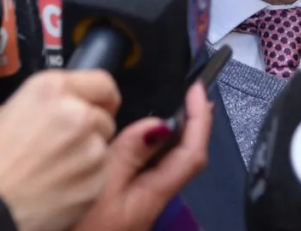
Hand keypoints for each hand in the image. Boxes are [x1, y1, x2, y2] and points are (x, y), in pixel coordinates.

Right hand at [0, 70, 120, 230]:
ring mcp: (90, 149)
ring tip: (53, 170)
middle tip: (61, 145)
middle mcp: (77, 114)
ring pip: (101, 147)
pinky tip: (57, 188)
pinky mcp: (96, 182)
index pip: (101, 83)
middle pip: (103, 117)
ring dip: (86, 156)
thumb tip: (43, 111)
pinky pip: (99, 175)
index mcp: (50, 89)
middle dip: (88, 129)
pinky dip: (84, 181)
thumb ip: (31, 107)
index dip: (99, 97)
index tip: (96, 106)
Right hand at [73, 81, 212, 230]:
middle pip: (182, 159)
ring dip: (166, 137)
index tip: (198, 89)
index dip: (200, 119)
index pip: (192, 154)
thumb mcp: (99, 189)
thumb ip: (127, 156)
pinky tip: (125, 142)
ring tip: (161, 109)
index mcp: (152, 197)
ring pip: (161, 167)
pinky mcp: (117, 211)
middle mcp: (149, 203)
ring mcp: (134, 208)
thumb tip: (159, 125)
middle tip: (187, 94)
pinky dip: (141, 151)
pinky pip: (140, 174)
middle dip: (190, 125)